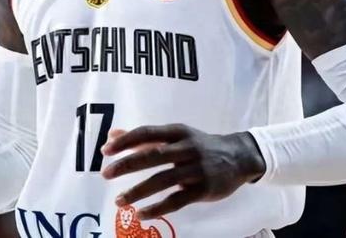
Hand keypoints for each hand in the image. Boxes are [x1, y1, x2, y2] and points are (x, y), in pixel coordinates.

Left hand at [101, 124, 265, 219]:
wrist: (239, 156)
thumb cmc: (199, 145)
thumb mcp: (176, 135)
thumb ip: (145, 137)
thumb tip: (113, 135)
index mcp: (177, 132)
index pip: (147, 133)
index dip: (126, 141)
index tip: (106, 151)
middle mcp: (186, 148)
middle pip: (153, 155)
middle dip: (127, 164)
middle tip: (105, 174)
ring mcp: (196, 169)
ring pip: (163, 180)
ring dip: (138, 191)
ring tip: (119, 201)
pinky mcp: (204, 189)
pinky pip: (177, 200)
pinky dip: (158, 208)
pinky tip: (141, 214)